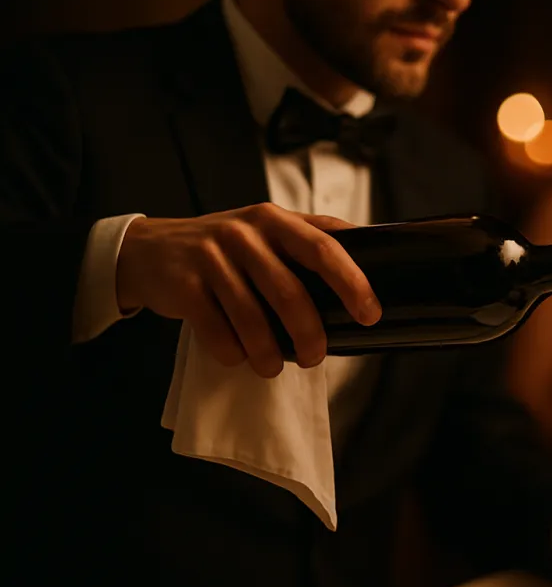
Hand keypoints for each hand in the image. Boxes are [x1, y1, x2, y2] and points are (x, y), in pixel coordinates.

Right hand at [116, 203, 380, 376]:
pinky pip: (216, 331)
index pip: (324, 248)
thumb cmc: (223, 247)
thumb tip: (367, 262)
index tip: (369, 313)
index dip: (351, 282)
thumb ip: (309, 239)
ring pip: (252, 318)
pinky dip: (232, 352)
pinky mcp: (183, 285)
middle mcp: (245, 233)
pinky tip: (238, 356)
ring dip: (269, 354)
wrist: (147, 250)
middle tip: (315, 356)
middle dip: (310, 333)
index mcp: (275, 220)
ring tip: (273, 367)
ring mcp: (211, 257)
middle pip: (290, 292)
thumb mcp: (265, 230)